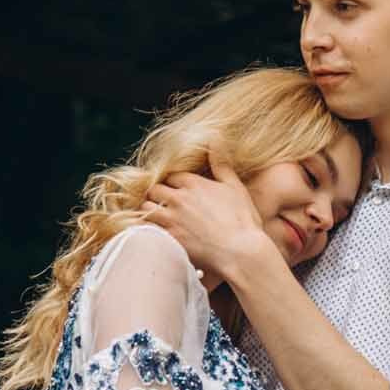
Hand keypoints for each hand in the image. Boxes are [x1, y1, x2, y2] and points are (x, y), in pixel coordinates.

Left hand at [143, 156, 274, 280]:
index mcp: (194, 183)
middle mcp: (179, 198)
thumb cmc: (243, 220)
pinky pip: (146, 229)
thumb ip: (221, 163)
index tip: (177, 190)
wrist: (241, 252)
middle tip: (163, 203)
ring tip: (156, 217)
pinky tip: (152, 232)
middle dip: (157, 194)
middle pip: (155, 189)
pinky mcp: (169, 238)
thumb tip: (215, 138)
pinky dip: (146, 229)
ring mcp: (172, 219)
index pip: (171, 176)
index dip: (173, 183)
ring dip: (150, 210)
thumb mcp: (235, 186)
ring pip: (147, 207)